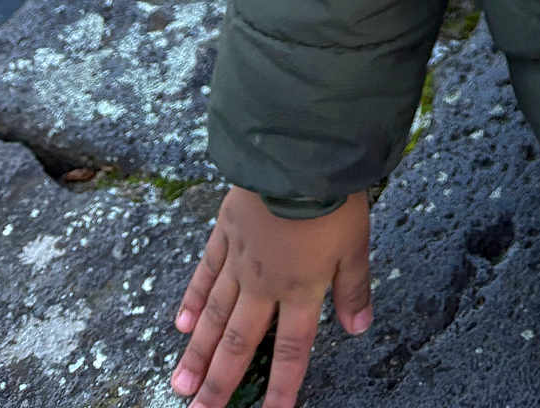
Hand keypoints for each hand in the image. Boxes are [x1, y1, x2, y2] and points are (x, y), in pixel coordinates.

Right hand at [171, 185, 371, 407]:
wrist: (299, 154)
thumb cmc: (333, 198)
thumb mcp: (356, 245)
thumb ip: (353, 289)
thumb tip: (358, 329)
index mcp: (301, 289)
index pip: (291, 349)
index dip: (282, 386)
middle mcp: (265, 283)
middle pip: (240, 342)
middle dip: (219, 382)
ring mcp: (240, 258)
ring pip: (215, 315)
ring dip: (198, 352)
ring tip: (180, 385)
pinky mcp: (226, 230)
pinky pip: (206, 272)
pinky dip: (193, 299)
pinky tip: (182, 324)